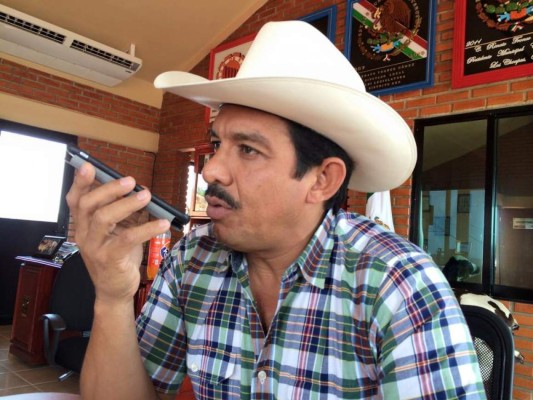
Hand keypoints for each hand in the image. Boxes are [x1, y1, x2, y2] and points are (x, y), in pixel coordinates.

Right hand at [66, 162, 170, 304]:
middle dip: (108, 189)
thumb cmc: (118, 258)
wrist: (115, 291)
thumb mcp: (120, 232)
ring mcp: (95, 248)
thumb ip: (128, 213)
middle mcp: (84, 235)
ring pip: (103, 219)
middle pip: (88, 205)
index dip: (80, 183)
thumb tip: (143, 191)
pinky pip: (127, 239)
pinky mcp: (110, 259)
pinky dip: (146, 229)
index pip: (76, 200)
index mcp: (83, 226)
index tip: (89, 166)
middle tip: (131, 181)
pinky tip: (162, 223)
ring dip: (126, 204)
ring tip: (146, 196)